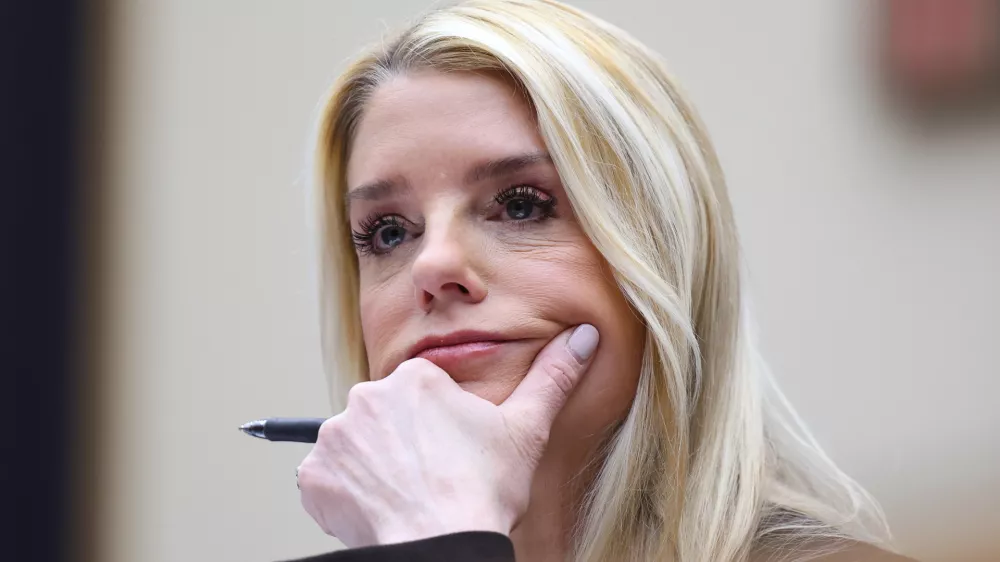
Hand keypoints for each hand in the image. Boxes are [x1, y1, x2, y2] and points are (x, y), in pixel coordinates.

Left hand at [296, 324, 598, 546]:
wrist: (442, 543)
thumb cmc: (483, 490)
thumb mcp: (526, 429)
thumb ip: (553, 376)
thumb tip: (584, 336)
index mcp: (414, 378)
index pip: (420, 395)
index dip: (439, 428)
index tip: (452, 454)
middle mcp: (366, 398)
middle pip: (385, 418)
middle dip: (403, 442)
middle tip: (431, 476)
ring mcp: (335, 438)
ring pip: (356, 446)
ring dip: (374, 466)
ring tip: (406, 494)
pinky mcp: (314, 476)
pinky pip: (327, 478)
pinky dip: (347, 493)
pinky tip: (379, 507)